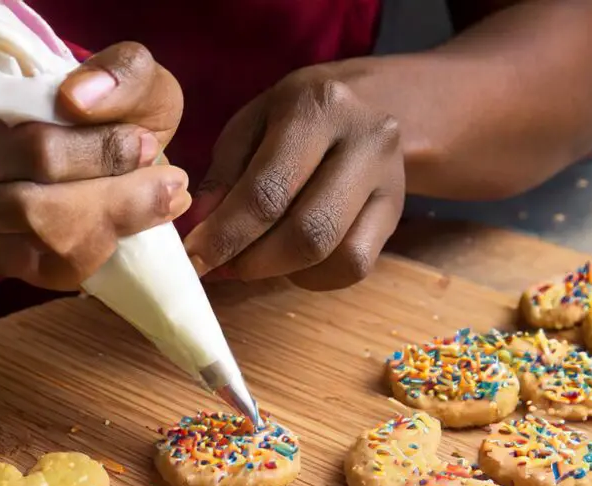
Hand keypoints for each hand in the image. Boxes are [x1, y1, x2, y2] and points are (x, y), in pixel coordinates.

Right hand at [0, 42, 189, 290]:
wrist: (74, 151)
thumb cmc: (105, 108)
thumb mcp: (123, 75)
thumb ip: (116, 72)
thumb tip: (79, 99)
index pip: (34, 150)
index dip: (99, 153)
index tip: (149, 146)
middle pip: (34, 209)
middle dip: (113, 200)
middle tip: (171, 185)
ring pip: (43, 246)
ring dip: (110, 229)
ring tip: (158, 204)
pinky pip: (52, 272)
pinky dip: (98, 254)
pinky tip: (125, 231)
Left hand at [183, 67, 404, 290]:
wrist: (372, 103)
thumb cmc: (294, 119)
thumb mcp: (251, 126)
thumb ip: (223, 175)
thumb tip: (202, 230)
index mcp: (317, 106)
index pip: (268, 190)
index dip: (226, 235)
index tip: (196, 259)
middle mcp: (365, 138)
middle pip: (308, 231)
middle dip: (255, 262)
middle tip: (222, 267)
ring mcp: (390, 178)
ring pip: (336, 255)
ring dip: (283, 271)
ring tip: (253, 258)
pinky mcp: (396, 213)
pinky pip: (354, 266)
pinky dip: (313, 275)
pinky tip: (290, 258)